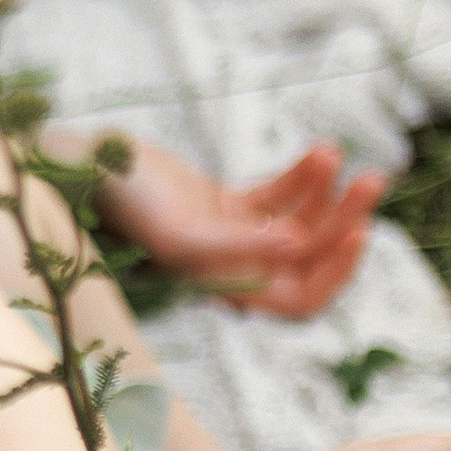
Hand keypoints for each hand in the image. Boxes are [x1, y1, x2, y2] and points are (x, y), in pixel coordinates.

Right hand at [93, 135, 382, 319]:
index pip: (300, 301)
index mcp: (223, 290)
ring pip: (299, 223)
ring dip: (328, 192)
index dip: (336, 273)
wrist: (79, 167)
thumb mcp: (180, 232)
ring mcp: (229, 236)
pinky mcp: (221, 203)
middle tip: (371, 179)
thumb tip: (299, 245)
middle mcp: (232, 269)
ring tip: (338, 154)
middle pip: (309, 258)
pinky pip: (278, 195)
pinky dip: (302, 175)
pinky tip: (318, 150)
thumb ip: (240, 245)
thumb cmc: (119, 207)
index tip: (360, 231)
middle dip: (344, 220)